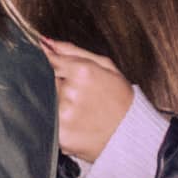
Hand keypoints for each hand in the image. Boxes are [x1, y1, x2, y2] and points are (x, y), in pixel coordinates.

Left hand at [43, 39, 133, 162]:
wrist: (132, 133)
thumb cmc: (119, 97)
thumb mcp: (104, 66)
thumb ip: (72, 51)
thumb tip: (45, 41)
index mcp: (82, 71)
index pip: (48, 61)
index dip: (50, 65)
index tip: (54, 69)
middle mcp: (70, 93)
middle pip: (45, 81)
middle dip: (55, 84)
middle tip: (76, 93)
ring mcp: (64, 115)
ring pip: (45, 101)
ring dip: (55, 102)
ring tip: (79, 108)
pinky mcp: (61, 135)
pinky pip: (49, 121)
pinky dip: (58, 120)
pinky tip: (75, 121)